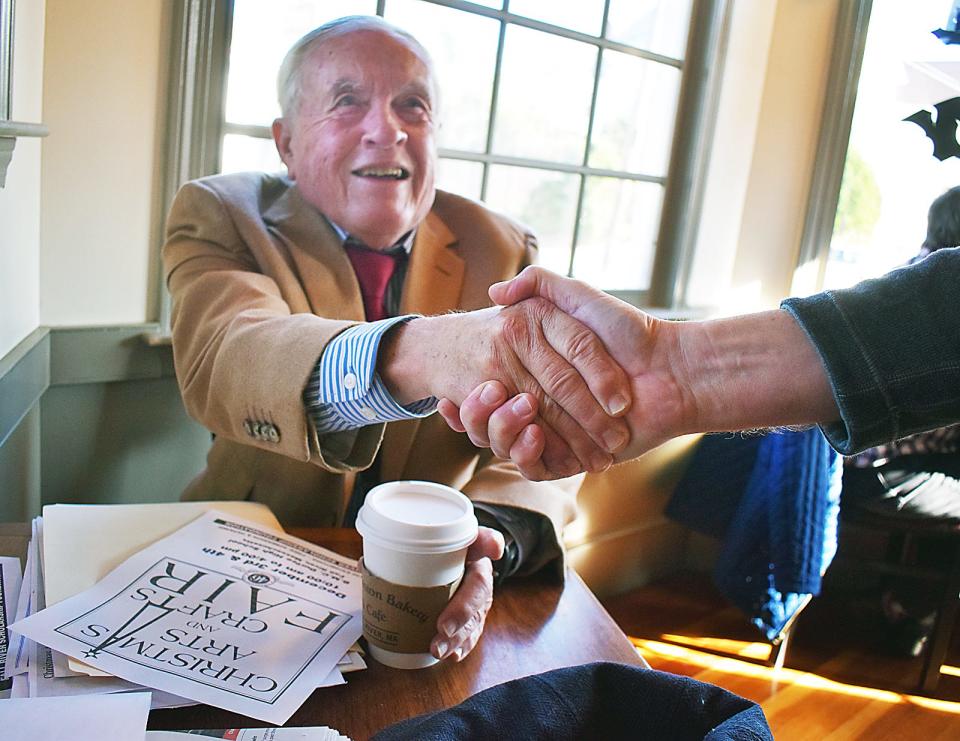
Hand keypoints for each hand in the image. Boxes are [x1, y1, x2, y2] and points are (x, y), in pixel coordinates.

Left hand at [430, 526, 503, 661]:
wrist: (454, 546)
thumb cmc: (456, 540)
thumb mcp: (465, 533)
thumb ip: (478, 535)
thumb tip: (496, 546)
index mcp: (481, 566)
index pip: (478, 586)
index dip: (463, 608)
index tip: (442, 626)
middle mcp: (482, 588)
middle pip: (474, 613)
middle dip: (456, 630)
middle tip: (436, 640)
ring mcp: (477, 605)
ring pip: (471, 628)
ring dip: (457, 642)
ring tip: (438, 652)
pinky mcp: (470, 616)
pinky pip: (470, 635)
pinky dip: (462, 647)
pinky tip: (453, 656)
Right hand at [441, 268, 693, 474]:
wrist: (673, 372)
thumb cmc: (629, 331)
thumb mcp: (578, 296)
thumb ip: (540, 285)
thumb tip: (495, 292)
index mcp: (538, 369)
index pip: (498, 381)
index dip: (477, 386)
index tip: (458, 384)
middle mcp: (543, 401)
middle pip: (498, 413)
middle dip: (485, 410)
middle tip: (481, 394)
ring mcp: (556, 431)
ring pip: (510, 440)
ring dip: (503, 429)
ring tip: (514, 410)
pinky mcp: (571, 458)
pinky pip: (537, 465)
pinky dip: (529, 454)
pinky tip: (534, 433)